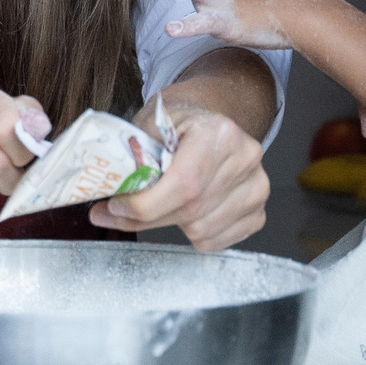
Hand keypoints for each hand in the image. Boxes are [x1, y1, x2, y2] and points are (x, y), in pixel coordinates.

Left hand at [91, 104, 267, 249]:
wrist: (210, 124)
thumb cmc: (179, 124)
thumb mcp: (150, 123)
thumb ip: (133, 157)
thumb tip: (108, 195)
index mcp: (220, 132)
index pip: (184, 184)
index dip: (145, 204)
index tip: (116, 206)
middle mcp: (245, 159)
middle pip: (190, 210)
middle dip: (147, 218)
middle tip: (117, 213)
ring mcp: (257, 187)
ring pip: (200, 230)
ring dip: (168, 224)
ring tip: (156, 205)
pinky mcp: (257, 211)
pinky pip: (215, 241)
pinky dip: (191, 233)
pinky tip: (182, 211)